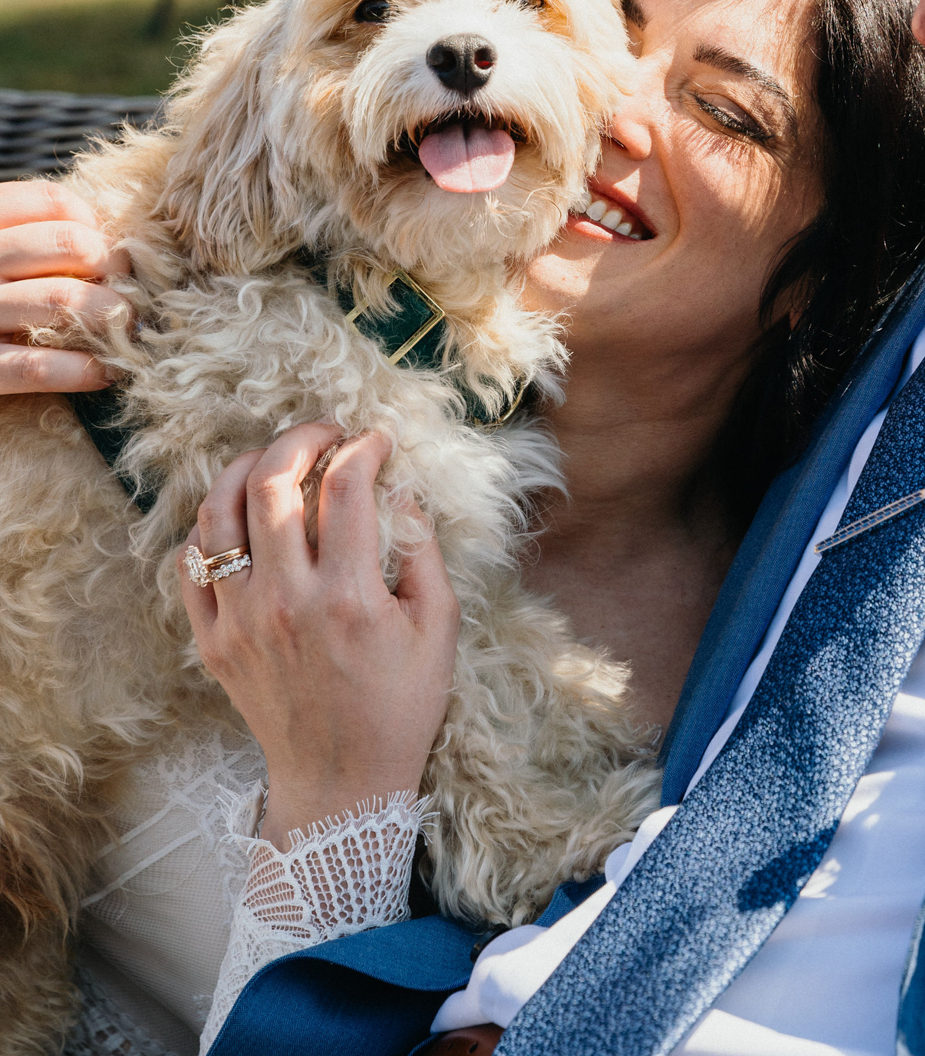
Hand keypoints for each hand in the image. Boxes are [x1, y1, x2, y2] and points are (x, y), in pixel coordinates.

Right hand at [0, 180, 130, 392]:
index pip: (51, 203)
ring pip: (62, 300)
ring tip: (126, 328)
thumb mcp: (0, 255)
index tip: (108, 252)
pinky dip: (81, 369)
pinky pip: (35, 367)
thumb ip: (31, 241)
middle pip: (69, 244)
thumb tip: (107, 240)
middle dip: (114, 266)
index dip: (95, 224)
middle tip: (129, 289)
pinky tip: (103, 371)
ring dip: (111, 315)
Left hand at [180, 424, 459, 849]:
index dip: (364, 448)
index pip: (346, 488)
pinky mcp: (213, 641)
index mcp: (350, 597)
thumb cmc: (399, 706)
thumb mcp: (439, 630)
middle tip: (325, 434)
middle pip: (271, 482)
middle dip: (301, 438)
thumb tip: (401, 490)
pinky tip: (241, 517)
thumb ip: (425, 553)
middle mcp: (287, 602)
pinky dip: (210, 527)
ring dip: (246, 468)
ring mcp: (241, 620)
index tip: (376, 443)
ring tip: (275, 461)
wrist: (340, 784)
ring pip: (219, 512)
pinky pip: (191, 564)